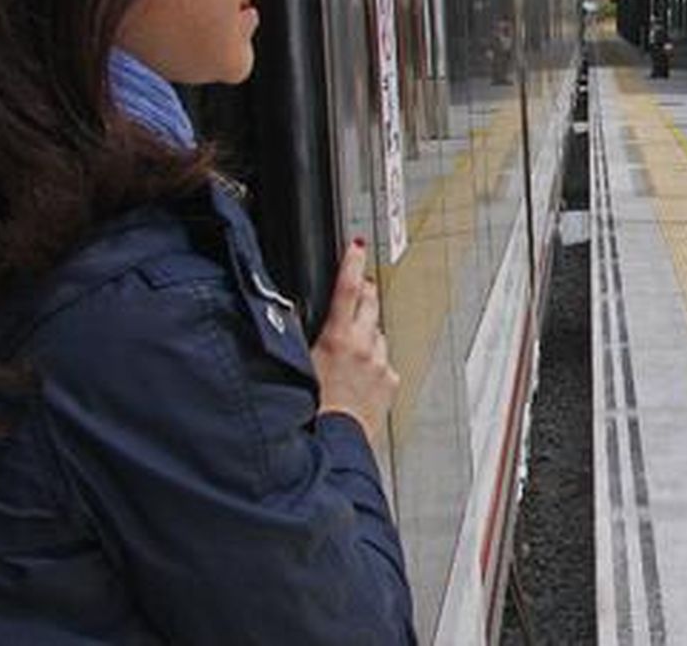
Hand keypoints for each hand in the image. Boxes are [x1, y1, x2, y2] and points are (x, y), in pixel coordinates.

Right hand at [312, 239, 398, 443]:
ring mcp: (381, 362)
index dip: (352, 263)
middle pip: (370, 302)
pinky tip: (359, 376)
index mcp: (338, 338)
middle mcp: (364, 346)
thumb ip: (302, 334)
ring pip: (378, 334)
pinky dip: (375, 362)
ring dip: (368, 334)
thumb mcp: (298, 363)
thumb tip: (295, 311)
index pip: (347, 288)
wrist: (333, 441)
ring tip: (349, 354)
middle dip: (364, 293)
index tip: (357, 246)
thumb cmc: (309, 408)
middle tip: (358, 291)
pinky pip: (384, 361)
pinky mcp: (391, 380)